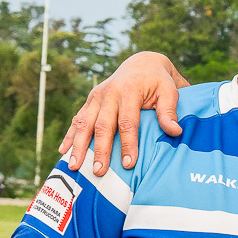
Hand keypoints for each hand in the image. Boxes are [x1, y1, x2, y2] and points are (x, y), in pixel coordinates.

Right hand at [58, 52, 187, 175]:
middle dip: (100, 150)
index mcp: (128, 91)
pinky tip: (63, 151)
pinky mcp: (90, 101)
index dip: (127, 143)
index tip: (128, 163)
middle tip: (99, 172)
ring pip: (84, 123)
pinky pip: (78, 119)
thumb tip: (175, 132)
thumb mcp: (169, 91)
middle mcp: (109, 93)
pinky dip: (70, 135)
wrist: (141, 65)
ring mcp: (96, 97)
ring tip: (74, 166)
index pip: (127, 122)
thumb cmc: (158, 82)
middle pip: (102, 125)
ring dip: (78, 145)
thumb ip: (169, 111)